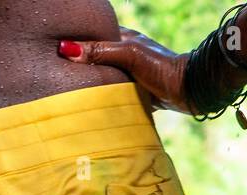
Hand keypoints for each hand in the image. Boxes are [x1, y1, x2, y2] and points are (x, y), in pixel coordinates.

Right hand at [59, 29, 192, 113]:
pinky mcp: (141, 92)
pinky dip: (108, 100)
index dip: (76, 41)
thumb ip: (99, 51)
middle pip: (98, 58)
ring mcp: (134, 73)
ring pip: (108, 78)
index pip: (94, 35)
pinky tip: (95, 108)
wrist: (191, 91)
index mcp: (123, 38)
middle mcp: (127, 54)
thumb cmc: (161, 68)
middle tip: (58, 75)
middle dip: (82, 66)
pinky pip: (119, 95)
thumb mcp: (128, 55)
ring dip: (94, 85)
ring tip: (71, 93)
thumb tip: (66, 49)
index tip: (56, 50)